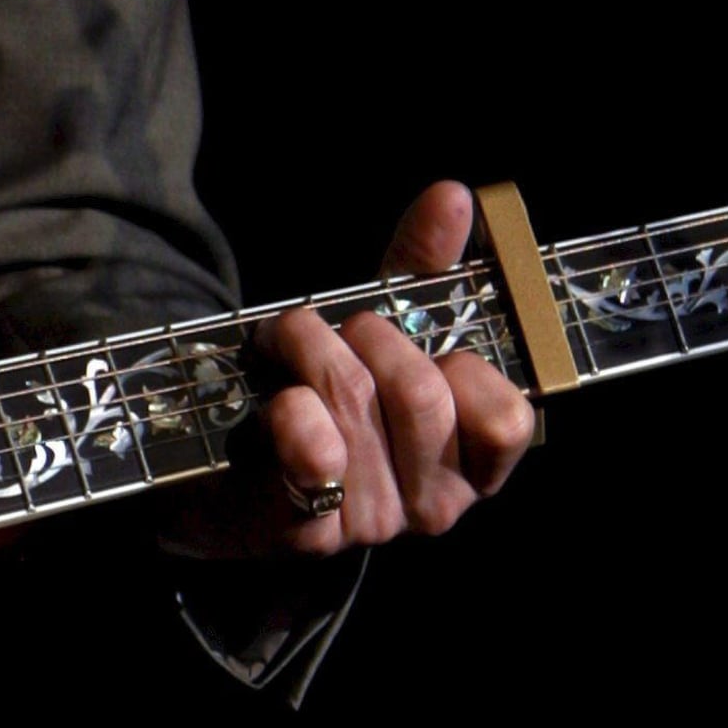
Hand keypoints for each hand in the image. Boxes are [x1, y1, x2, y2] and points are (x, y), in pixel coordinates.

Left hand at [164, 181, 536, 558]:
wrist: (221, 465)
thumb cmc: (320, 393)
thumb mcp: (378, 327)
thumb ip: (421, 269)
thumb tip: (453, 196)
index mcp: (469, 461)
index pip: (507, 418)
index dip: (460, 362)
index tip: (412, 336)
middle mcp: (433, 503)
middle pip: (422, 399)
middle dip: (366, 336)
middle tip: (326, 325)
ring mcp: (371, 523)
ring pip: (356, 410)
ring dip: (307, 351)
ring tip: (282, 345)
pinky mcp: (305, 531)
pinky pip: (312, 457)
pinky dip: (289, 411)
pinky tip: (276, 399)